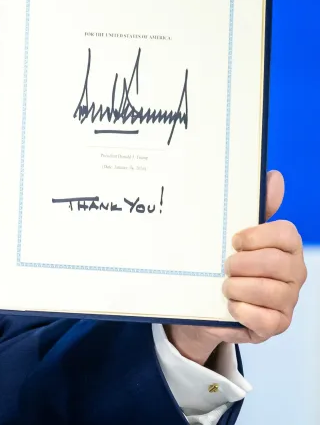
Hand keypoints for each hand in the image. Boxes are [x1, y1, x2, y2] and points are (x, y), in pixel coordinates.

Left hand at [167, 170, 306, 364]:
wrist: (208, 304)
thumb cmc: (227, 265)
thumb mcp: (236, 237)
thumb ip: (256, 209)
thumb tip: (274, 177)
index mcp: (287, 247)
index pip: (286, 234)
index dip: (257, 236)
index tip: (234, 241)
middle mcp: (294, 273)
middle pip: (276, 262)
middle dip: (243, 264)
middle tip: (225, 267)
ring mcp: (288, 300)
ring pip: (270, 291)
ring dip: (239, 288)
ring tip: (224, 287)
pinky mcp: (277, 325)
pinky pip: (266, 319)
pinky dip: (243, 311)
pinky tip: (231, 306)